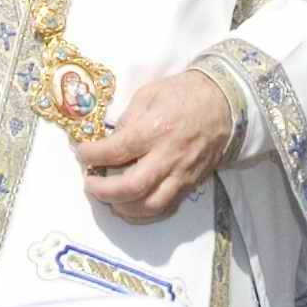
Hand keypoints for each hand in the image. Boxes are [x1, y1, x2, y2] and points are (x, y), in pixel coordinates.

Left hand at [80, 65, 235, 222]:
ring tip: (109, 199)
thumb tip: (110, 141)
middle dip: (103, 191)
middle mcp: (168, 156)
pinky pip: (167, 207)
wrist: (224, 103)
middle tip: (89, 184)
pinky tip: (131, 206)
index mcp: (155, 129)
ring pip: (150, 205)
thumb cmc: (183, 93)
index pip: (116, 151)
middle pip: (131, 187)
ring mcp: (181, 174)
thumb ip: (127, 119)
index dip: (91, 155)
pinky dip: (145, 213)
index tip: (81, 153)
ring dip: (123, 208)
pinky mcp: (191, 184)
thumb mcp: (149, 94)